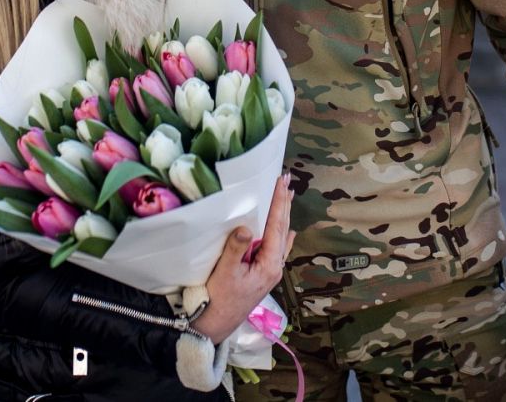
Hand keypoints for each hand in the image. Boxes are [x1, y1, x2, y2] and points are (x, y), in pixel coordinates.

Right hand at [192, 173, 295, 342]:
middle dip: (285, 203)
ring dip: (283, 214)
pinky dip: (282, 234)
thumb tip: (246, 228)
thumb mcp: (225, 272)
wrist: (216, 324)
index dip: (278, 202)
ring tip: (288, 195)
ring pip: (280, 235)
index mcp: (269, 264)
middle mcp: (275, 266)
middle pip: (282, 227)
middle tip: (287, 180)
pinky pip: (277, 248)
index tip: (279, 182)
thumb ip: (236, 249)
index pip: (276, 226)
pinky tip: (289, 231)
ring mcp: (271, 270)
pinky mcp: (263, 273)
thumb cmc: (219, 299)